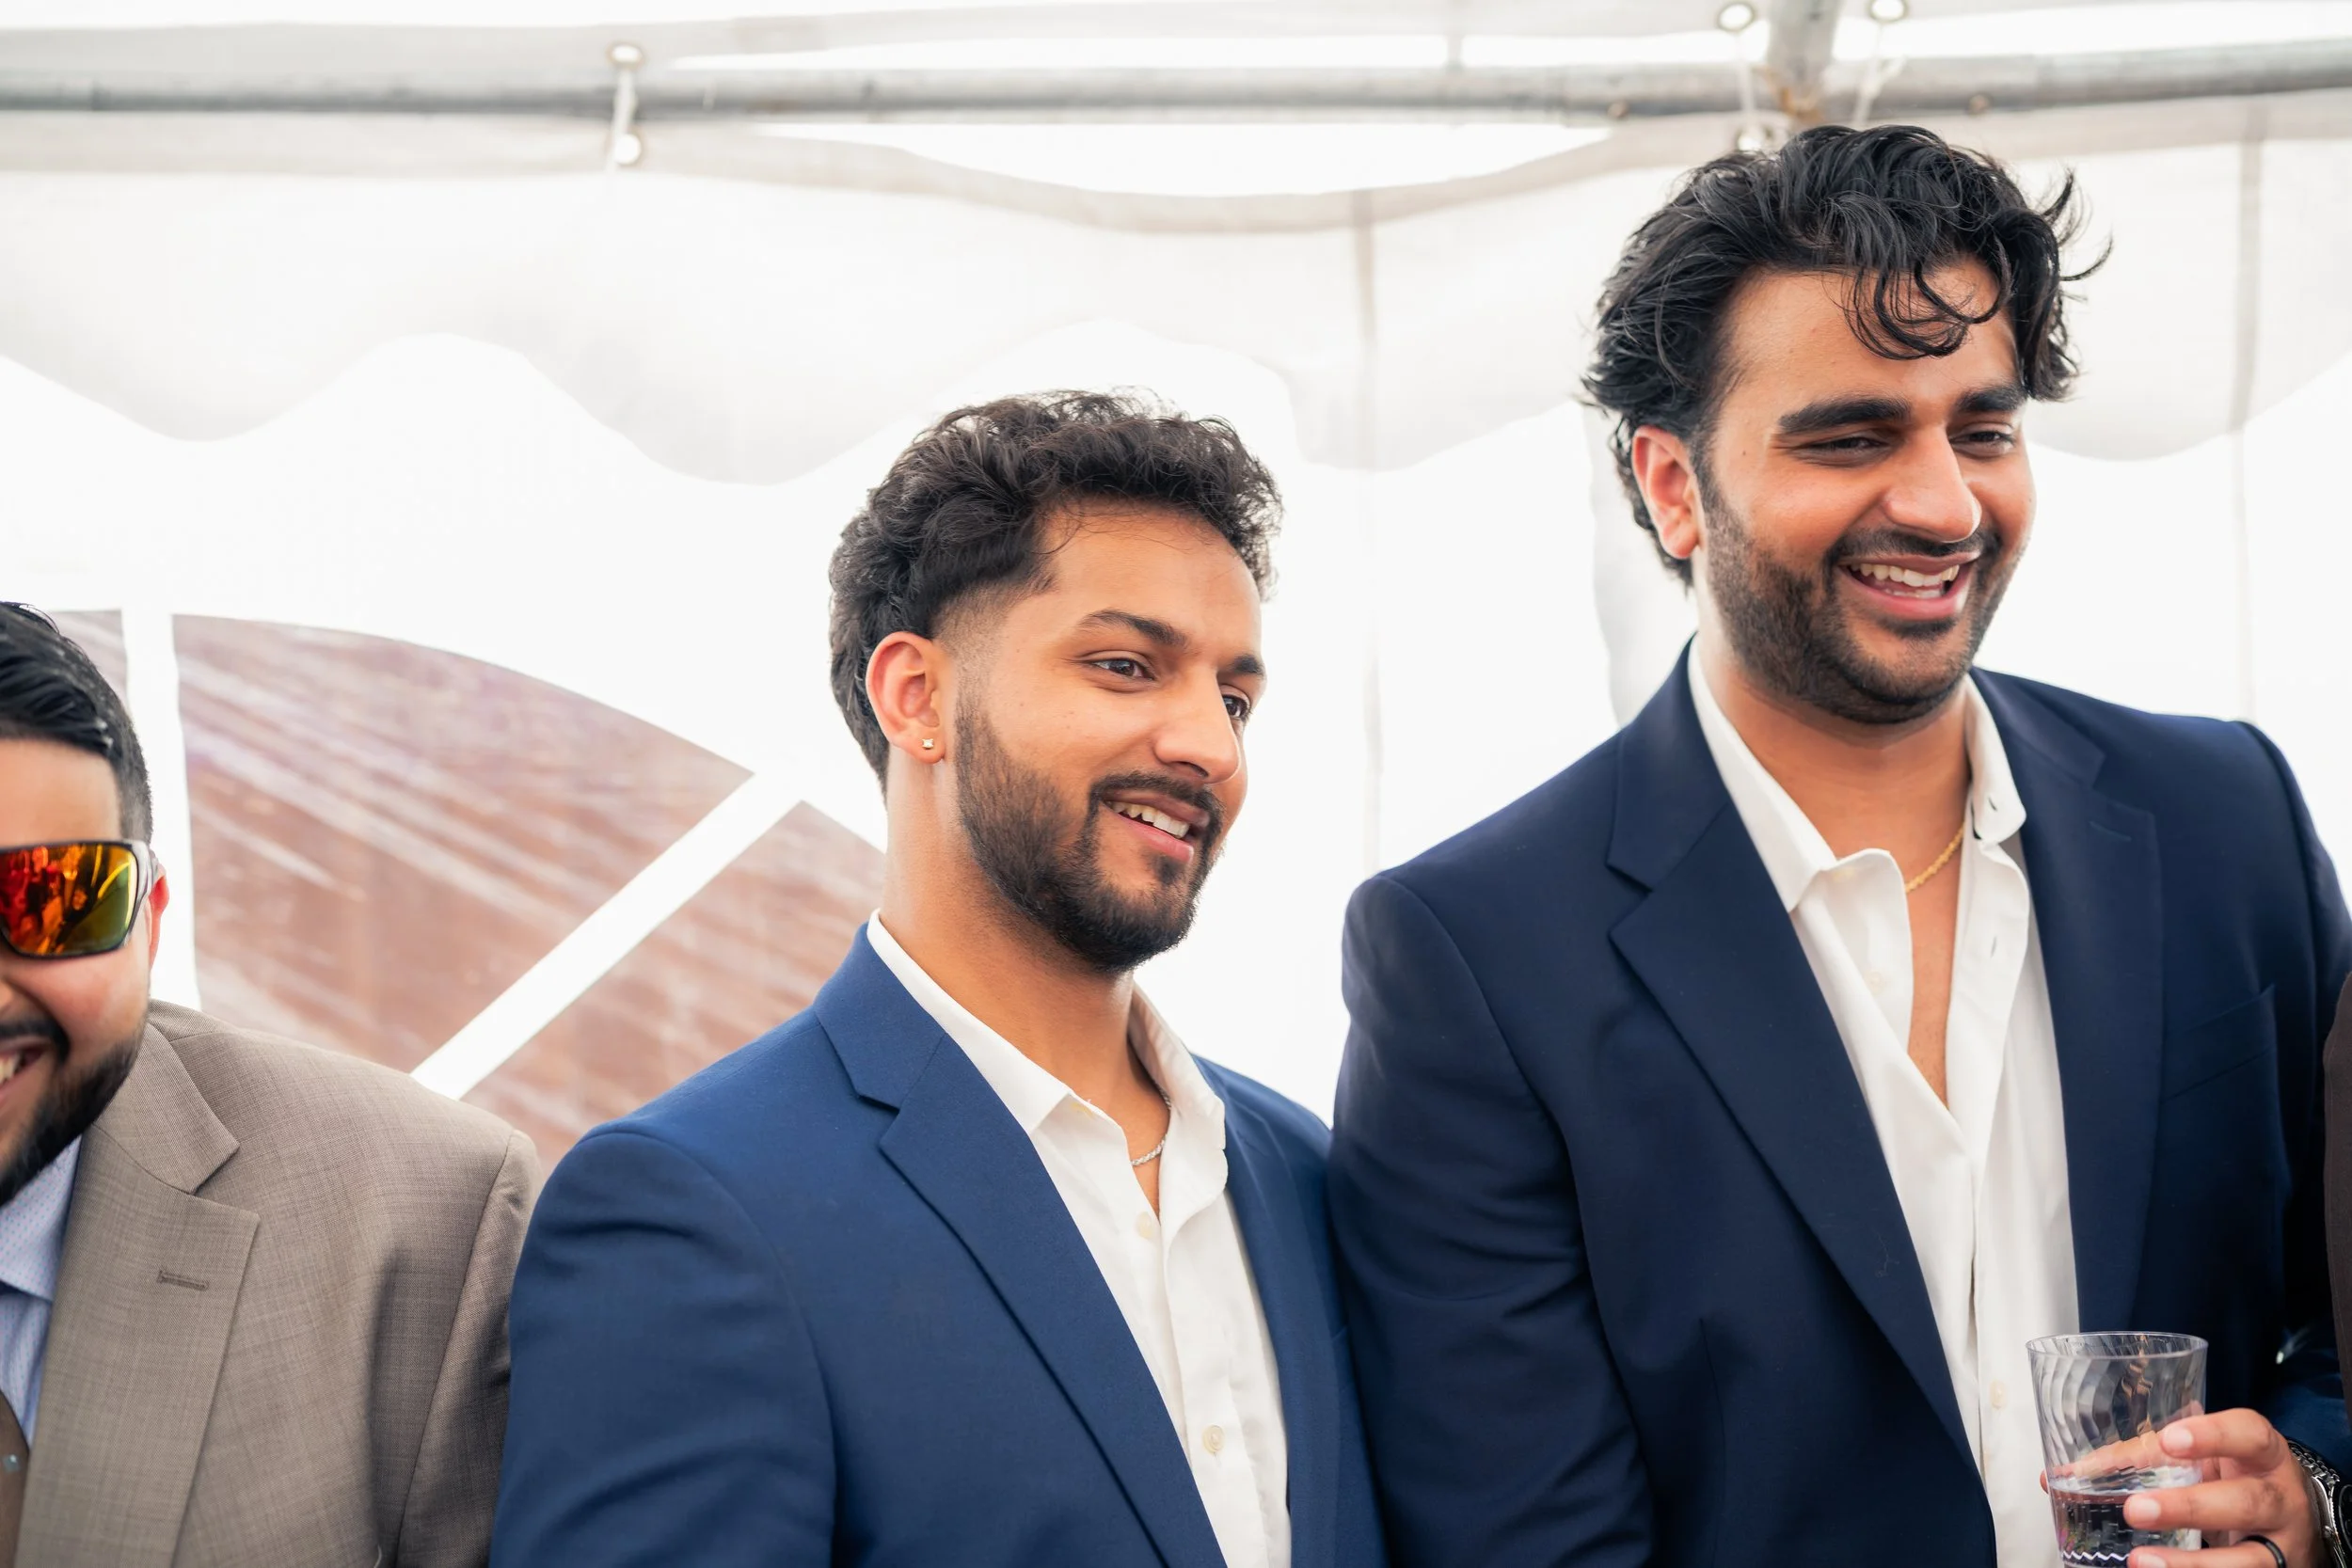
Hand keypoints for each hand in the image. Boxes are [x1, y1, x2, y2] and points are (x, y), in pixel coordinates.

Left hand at [2119, 1408, 2319, 1566]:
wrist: (2290, 1524)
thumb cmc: (2234, 1478)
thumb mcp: (2205, 1460)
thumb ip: (2144, 1459)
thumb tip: (2074, 1472)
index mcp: (2263, 1453)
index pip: (2249, 1434)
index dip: (2212, 1435)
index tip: (2167, 1440)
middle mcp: (2280, 1498)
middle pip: (2245, 1502)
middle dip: (2189, 1508)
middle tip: (2135, 1510)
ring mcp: (2282, 1544)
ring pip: (2248, 1558)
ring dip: (2193, 1564)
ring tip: (2142, 1560)